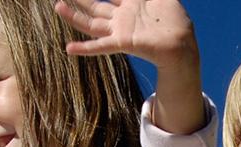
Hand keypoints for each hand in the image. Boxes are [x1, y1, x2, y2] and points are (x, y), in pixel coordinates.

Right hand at [54, 0, 196, 69]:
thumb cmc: (177, 22)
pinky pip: (100, 46)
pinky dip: (84, 48)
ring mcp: (120, 30)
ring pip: (91, 23)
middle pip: (95, 6)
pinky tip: (69, 48)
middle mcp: (122, 17)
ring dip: (74, 16)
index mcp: (131, 4)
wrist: (182, 44)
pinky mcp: (122, 42)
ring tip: (58, 7)